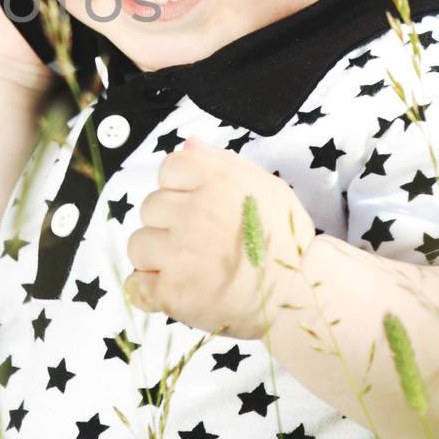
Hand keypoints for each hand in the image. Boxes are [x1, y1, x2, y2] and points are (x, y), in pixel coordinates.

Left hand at [124, 134, 317, 340]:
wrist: (301, 295)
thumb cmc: (285, 239)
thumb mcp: (265, 186)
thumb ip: (222, 162)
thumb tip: (188, 144)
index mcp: (216, 182)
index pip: (169, 168)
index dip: (180, 187)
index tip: (198, 205)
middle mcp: (193, 213)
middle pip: (150, 207)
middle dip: (168, 222)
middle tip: (198, 241)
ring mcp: (179, 255)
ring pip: (138, 245)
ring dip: (157, 256)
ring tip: (188, 267)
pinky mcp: (173, 293)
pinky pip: (137, 284)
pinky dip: (150, 290)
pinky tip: (174, 289)